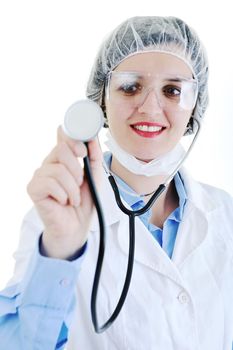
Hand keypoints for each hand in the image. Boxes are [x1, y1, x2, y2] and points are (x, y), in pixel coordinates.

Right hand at [27, 126, 102, 258]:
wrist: (77, 227)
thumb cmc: (84, 202)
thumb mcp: (95, 178)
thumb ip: (94, 158)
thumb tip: (93, 139)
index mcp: (63, 159)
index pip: (63, 138)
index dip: (73, 139)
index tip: (83, 152)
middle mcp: (49, 164)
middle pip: (61, 149)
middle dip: (76, 169)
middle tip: (80, 183)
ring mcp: (40, 176)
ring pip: (58, 170)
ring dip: (72, 188)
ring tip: (73, 199)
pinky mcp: (33, 189)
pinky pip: (50, 183)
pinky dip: (63, 195)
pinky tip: (63, 202)